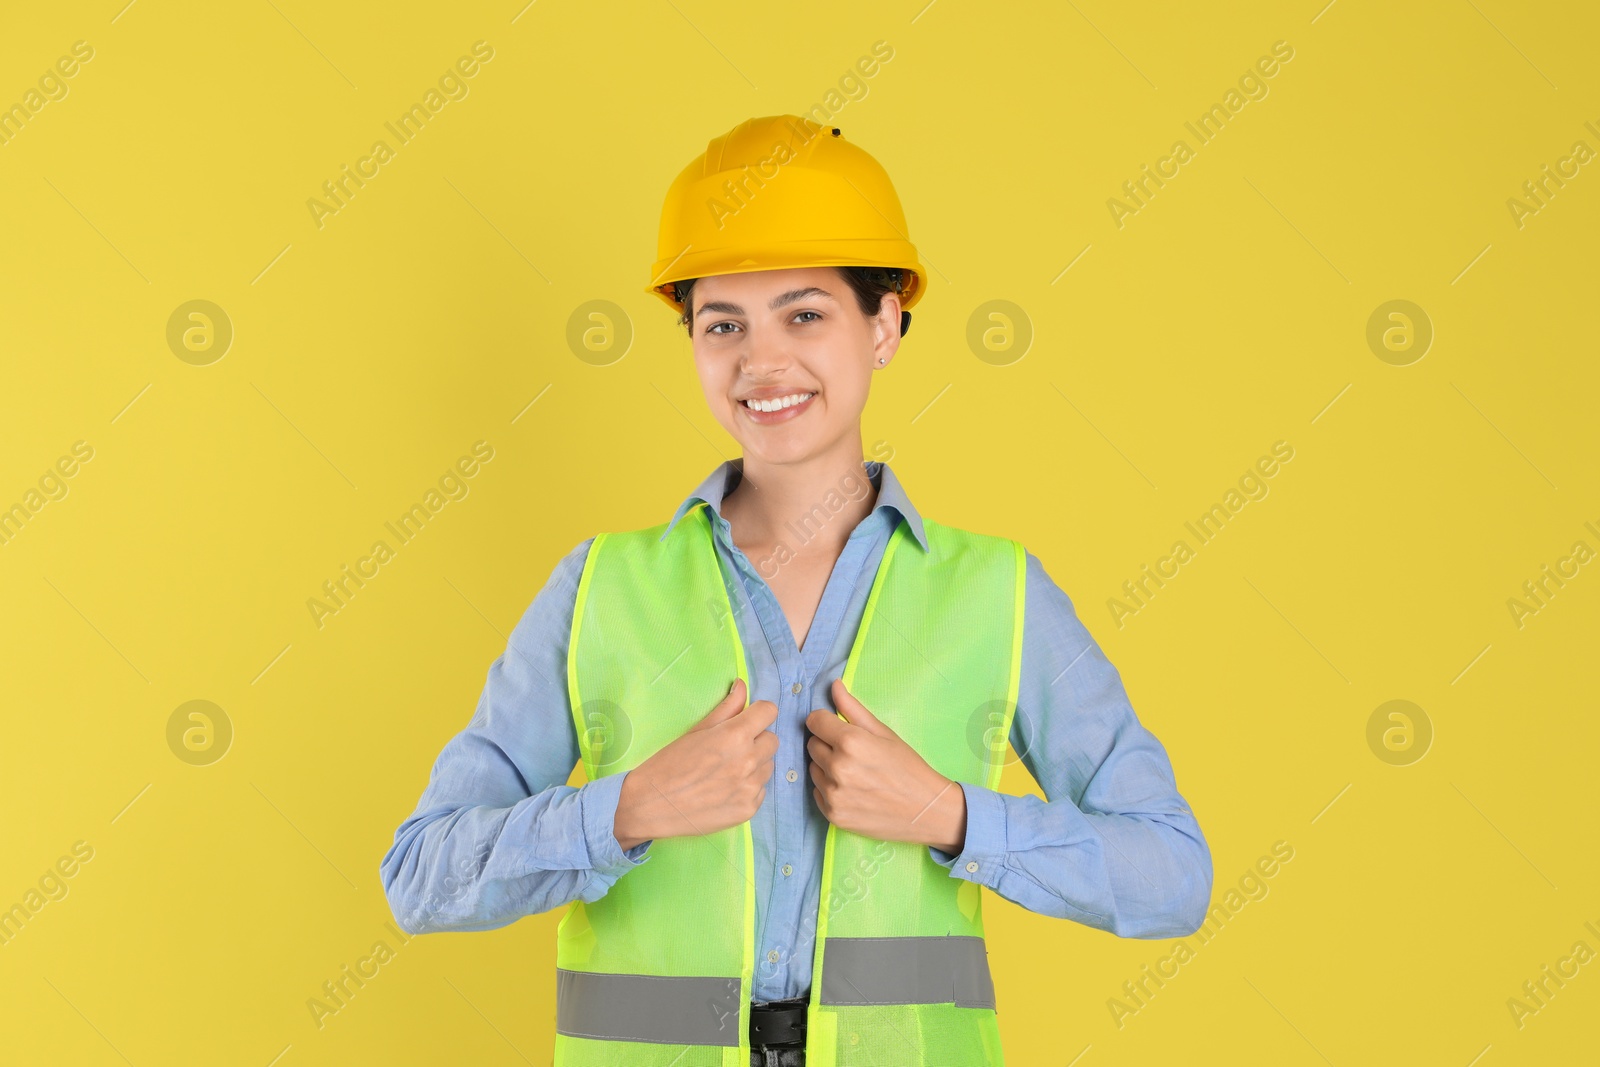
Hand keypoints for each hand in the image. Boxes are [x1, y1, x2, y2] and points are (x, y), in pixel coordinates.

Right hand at [614, 678, 776, 849]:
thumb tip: (741, 685)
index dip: (758, 713)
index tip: (747, 719)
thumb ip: (726, 708)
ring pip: (768, 766)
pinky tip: (725, 789)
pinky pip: (760, 790)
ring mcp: (750, 788)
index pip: (769, 712)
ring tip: (726, 770)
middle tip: (732, 748)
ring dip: (754, 764)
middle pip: (772, 740)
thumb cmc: (667, 764)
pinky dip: (748, 788)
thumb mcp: (696, 730)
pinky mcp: (749, 809)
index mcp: (735, 736)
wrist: (649, 806)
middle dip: (756, 739)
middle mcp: (748, 761)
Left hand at [804, 679, 966, 852]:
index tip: (837, 727)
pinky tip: (852, 790)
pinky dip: (829, 789)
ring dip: (827, 767)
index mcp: (850, 742)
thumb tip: (833, 685)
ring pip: (813, 769)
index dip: (825, 721)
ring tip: (854, 773)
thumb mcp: (884, 732)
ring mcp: (833, 794)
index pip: (814, 720)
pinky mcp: (833, 815)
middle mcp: (837, 768)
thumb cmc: (908, 767)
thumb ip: (853, 708)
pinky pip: (817, 792)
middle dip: (827, 743)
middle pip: (812, 744)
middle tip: (853, 752)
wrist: (925, 810)